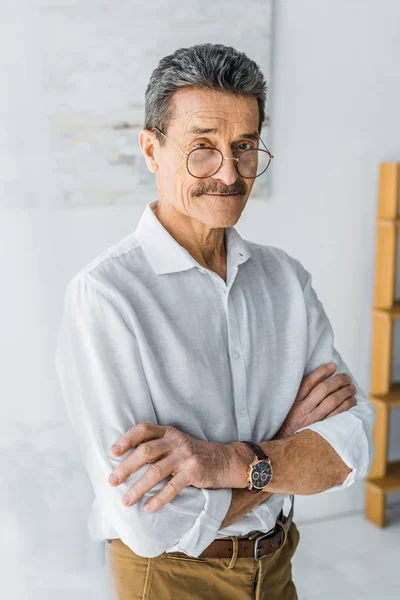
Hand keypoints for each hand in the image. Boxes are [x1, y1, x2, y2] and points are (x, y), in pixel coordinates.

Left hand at [108, 423, 241, 511]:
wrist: (225, 461)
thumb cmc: (194, 454)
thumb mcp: (176, 443)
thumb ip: (157, 446)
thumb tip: (126, 462)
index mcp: (168, 432)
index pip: (143, 430)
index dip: (127, 439)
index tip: (112, 452)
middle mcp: (175, 441)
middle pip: (146, 452)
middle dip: (126, 467)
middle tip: (112, 481)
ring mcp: (185, 456)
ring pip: (156, 472)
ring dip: (138, 488)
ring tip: (126, 501)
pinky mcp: (194, 472)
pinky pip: (173, 487)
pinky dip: (159, 499)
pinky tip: (148, 508)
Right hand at [274, 362, 356, 439]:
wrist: (285, 452)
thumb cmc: (286, 428)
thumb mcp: (285, 410)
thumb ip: (297, 397)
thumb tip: (315, 382)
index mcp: (293, 402)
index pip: (308, 382)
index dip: (322, 372)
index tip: (332, 366)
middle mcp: (303, 410)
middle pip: (323, 390)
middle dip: (337, 381)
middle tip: (346, 378)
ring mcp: (313, 421)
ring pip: (333, 402)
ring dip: (345, 392)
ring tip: (351, 388)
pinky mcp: (322, 431)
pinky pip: (337, 416)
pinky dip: (346, 407)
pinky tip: (352, 402)